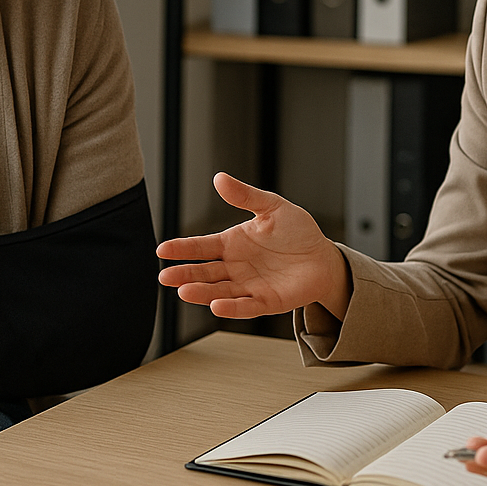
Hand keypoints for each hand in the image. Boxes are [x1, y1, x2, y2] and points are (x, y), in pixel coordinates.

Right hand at [155, 172, 351, 318]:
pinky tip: (216, 307)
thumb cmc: (297, 232)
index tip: (163, 249)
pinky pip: (246, 307)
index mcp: (232, 244)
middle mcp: (235, 267)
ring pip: (219, 291)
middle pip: (205, 272)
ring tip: (184, 292)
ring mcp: (248, 286)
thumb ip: (246, 196)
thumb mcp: (272, 207)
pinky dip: (231, 308)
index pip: (202, 247)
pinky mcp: (266, 302)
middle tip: (165, 277)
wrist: (323, 257)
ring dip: (202, 293)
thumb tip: (220, 178)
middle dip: (184, 275)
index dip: (183, 249)